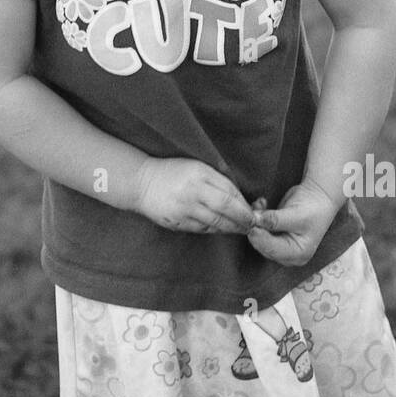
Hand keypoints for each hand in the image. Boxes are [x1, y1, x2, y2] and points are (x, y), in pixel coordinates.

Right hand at [135, 158, 256, 235]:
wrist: (141, 182)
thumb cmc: (172, 172)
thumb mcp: (195, 167)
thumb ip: (216, 179)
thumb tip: (241, 198)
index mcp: (199, 174)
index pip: (229, 192)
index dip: (244, 204)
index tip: (254, 210)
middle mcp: (192, 191)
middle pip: (225, 209)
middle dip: (243, 219)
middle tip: (254, 224)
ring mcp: (184, 209)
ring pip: (216, 222)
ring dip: (232, 228)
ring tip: (243, 229)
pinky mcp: (177, 222)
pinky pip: (203, 229)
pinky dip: (216, 229)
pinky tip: (223, 229)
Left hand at [246, 178, 341, 266]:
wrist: (318, 197)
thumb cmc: (313, 208)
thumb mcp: (296, 214)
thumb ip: (275, 219)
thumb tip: (254, 219)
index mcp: (297, 254)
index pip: (273, 250)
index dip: (259, 238)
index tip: (251, 225)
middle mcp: (287, 253)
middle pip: (263, 245)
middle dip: (255, 228)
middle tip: (250, 213)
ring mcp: (279, 244)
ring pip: (259, 236)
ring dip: (255, 221)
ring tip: (258, 204)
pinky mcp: (273, 235)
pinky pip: (259, 228)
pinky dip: (257, 216)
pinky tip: (261, 203)